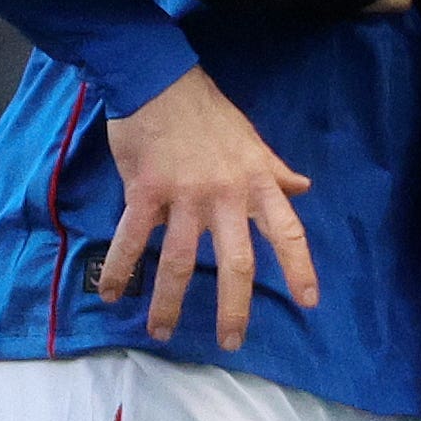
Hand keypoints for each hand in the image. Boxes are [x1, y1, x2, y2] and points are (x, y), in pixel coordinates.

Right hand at [95, 68, 317, 351]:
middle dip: (233, 307)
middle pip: (236, 263)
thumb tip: (302, 187)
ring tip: (162, 332)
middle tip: (230, 341)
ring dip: (169, 302)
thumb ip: (274, 169)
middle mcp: (225, 195)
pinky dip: (120, 269)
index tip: (308, 302)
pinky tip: (112, 294)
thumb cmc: (208, 112)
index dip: (300, 267)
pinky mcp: (145, 191)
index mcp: (255, 183)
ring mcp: (184, 195)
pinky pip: (131, 239)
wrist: (159, 79)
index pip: (286, 231)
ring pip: (179, 261)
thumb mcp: (251, 140)